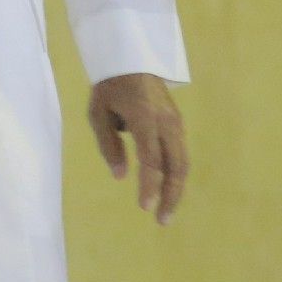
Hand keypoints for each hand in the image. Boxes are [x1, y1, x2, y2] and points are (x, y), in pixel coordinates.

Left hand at [88, 73, 188, 226]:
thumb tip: (121, 176)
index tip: (145, 207)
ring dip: (176, 189)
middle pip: (176, 166)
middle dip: (171, 195)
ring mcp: (176, 123)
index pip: (151, 159)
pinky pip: (180, 154)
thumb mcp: (98, 113)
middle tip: (162, 220)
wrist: (131, 60)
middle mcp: (166, 123)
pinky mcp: (178, 124)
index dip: (149, 185)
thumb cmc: (109, 87)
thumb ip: (109, 145)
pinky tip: (168, 190)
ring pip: (183, 162)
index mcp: (145, 119)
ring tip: (166, 212)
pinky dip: (176, 175)